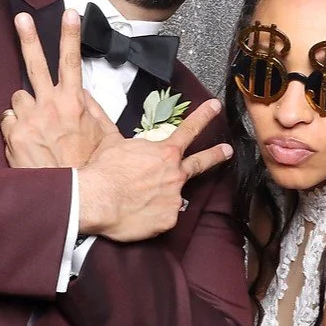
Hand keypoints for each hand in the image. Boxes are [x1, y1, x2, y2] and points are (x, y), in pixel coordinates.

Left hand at [0, 9, 111, 173]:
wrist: (72, 196)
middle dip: (28, 37)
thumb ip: (94, 110)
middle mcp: (49, 106)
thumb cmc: (90, 166)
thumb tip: (84, 92)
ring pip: (18, 98)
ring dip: (25, 107)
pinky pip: (8, 121)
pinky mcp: (14, 135)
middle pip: (35, 64)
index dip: (70, 35)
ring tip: (37, 128)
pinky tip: (27, 142)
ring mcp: (29, 119)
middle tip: (21, 17)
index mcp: (73, 103)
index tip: (70, 12)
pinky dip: (15, 128)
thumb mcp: (103, 136)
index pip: (71, 61)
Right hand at [76, 97, 232, 244]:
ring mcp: (174, 198)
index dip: (204, 117)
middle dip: (215, 155)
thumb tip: (99, 105)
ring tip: (139, 199)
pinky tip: (138, 214)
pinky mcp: (169, 220)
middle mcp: (175, 174)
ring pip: (172, 196)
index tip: (215, 107)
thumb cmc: (104, 170)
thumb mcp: (113, 143)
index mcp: (165, 153)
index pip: (189, 130)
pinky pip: (163, 217)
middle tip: (227, 151)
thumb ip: (121, 134)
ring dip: (160, 197)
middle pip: (200, 163)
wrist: (98, 199)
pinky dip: (153, 216)